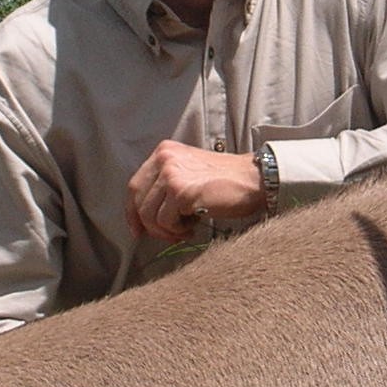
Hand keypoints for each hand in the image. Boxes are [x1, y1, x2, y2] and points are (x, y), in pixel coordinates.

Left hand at [126, 140, 265, 241]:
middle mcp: (164, 159)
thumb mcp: (189, 171)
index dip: (132, 212)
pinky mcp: (181, 191)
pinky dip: (177, 230)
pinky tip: (193, 226)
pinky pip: (165, 222)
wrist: (253, 179)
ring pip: (149, 215)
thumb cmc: (226, 181)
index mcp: (164, 152)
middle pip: (138, 202)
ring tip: (185, 229)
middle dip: (150, 226)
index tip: (138, 229)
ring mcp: (171, 174)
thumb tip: (144, 216)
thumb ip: (166, 184)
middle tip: (170, 234)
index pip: (135, 185)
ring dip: (166, 230)